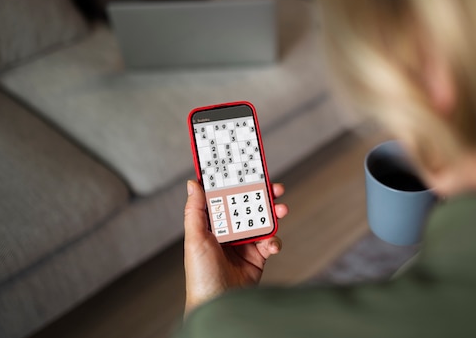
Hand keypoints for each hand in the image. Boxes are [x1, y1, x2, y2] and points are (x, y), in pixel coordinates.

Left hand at [183, 180, 287, 314]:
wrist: (219, 304)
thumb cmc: (201, 275)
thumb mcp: (194, 238)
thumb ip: (195, 210)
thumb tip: (193, 183)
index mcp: (213, 224)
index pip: (226, 198)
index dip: (237, 184)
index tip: (248, 171)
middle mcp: (229, 232)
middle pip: (248, 206)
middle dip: (263, 196)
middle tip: (275, 188)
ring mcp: (244, 244)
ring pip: (263, 221)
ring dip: (274, 213)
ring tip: (282, 209)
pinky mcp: (258, 257)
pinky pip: (271, 243)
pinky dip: (274, 241)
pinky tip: (271, 245)